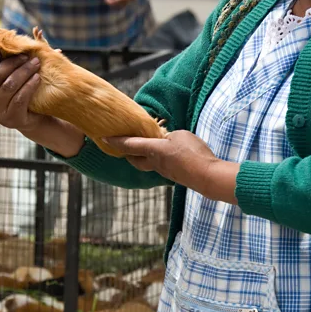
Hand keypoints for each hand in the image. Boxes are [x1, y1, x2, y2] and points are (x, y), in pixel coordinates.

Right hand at [0, 52, 42, 133]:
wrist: (31, 117)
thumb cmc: (16, 91)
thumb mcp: (5, 78)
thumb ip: (3, 62)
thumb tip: (14, 37)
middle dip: (11, 62)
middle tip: (26, 56)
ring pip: (9, 85)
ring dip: (24, 71)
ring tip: (35, 63)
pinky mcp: (12, 119)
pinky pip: (20, 98)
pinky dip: (29, 85)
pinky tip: (37, 77)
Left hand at [106, 130, 238, 203]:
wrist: (206, 176)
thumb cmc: (193, 153)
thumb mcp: (180, 135)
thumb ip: (169, 136)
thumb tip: (166, 140)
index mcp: (153, 150)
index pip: (130, 144)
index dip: (116, 141)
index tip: (104, 138)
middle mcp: (155, 162)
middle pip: (135, 159)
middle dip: (127, 153)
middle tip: (124, 145)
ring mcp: (164, 171)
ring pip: (148, 163)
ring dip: (144, 156)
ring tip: (147, 146)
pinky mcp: (173, 175)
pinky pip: (161, 165)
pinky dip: (159, 159)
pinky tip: (168, 154)